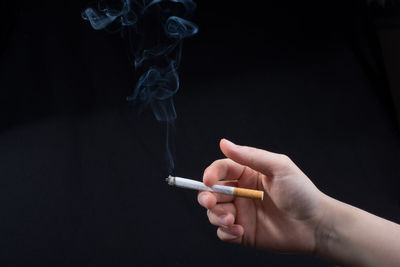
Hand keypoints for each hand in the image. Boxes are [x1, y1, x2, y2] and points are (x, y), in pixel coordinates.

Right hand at [198, 139, 326, 253]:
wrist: (316, 225)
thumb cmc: (301, 192)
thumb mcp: (279, 167)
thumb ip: (250, 156)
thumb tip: (224, 143)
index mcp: (246, 174)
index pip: (221, 170)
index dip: (211, 174)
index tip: (208, 181)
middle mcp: (240, 192)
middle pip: (211, 192)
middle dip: (207, 197)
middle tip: (212, 202)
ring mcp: (241, 213)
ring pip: (213, 212)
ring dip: (216, 216)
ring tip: (231, 220)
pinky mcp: (243, 233)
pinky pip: (223, 233)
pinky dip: (225, 232)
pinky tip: (239, 231)